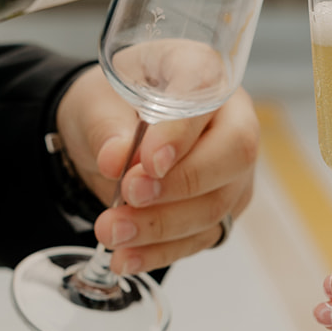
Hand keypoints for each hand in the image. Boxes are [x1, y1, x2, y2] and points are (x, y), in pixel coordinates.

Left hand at [53, 68, 257, 275]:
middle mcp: (233, 119)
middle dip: (179, 185)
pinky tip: (126, 258)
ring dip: (161, 226)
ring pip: (216, 204)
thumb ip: (107, 127)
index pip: (209, 97)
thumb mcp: (97, 102)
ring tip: (111, 233)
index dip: (182, 134)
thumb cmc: (113, 102)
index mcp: (204, 72)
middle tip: (128, 197)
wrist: (110, 132)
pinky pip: (200, 237)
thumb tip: (115, 159)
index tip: (146, 163)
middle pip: (234, 155)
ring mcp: (233, 169)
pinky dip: (161, 252)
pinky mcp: (222, 209)